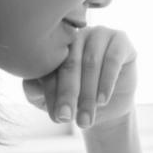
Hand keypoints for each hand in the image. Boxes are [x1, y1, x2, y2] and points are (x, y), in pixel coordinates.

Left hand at [23, 26, 137, 128]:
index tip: (57, 117)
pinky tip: (102, 100)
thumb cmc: (76, 100)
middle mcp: (75, 35)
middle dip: (68, 95)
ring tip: (86, 118)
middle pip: (69, 64)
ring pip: (91, 62)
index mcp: (54, 45)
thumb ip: (36, 91)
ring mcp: (98, 33)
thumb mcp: (52, 101)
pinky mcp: (120, 39)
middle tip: (67, 118)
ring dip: (88, 94)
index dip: (52, 93)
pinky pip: (112, 59)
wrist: (109, 108)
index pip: (50, 66)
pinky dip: (107, 82)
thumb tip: (31, 84)